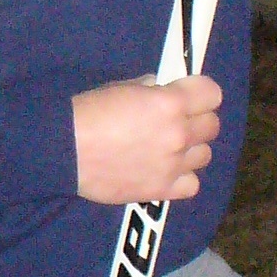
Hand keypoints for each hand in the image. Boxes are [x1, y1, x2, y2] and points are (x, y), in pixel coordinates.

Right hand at [73, 75, 221, 203]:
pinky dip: (183, 178)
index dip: (200, 93)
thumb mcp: (120, 88)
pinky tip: (166, 171)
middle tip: (175, 122)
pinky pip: (192, 185)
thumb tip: (161, 90)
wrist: (64, 151)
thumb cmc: (87, 113)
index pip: (212, 94)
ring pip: (204, 155)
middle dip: (196, 120)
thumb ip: (149, 89)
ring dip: (190, 150)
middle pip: (212, 125)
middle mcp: (178, 134)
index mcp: (170, 103)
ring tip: (169, 149)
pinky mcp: (161, 189)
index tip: (187, 96)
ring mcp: (172, 164)